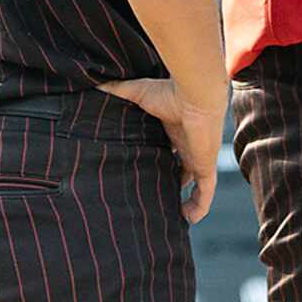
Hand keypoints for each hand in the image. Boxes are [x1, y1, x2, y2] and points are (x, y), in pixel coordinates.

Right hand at [99, 78, 224, 222]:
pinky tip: (190, 220)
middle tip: (156, 198)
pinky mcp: (206, 167)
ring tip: (172, 215)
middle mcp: (188, 146)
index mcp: (174, 131)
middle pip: (181, 170)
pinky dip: (200, 206)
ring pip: (196, 185)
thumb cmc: (169, 92)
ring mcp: (198, 158)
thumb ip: (117, 90)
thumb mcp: (137, 92)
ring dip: (187, 199)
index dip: (159, 161)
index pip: (168, 150)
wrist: (195, 95)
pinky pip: (206, 193)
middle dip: (171, 183)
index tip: (145, 173)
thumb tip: (94, 82)